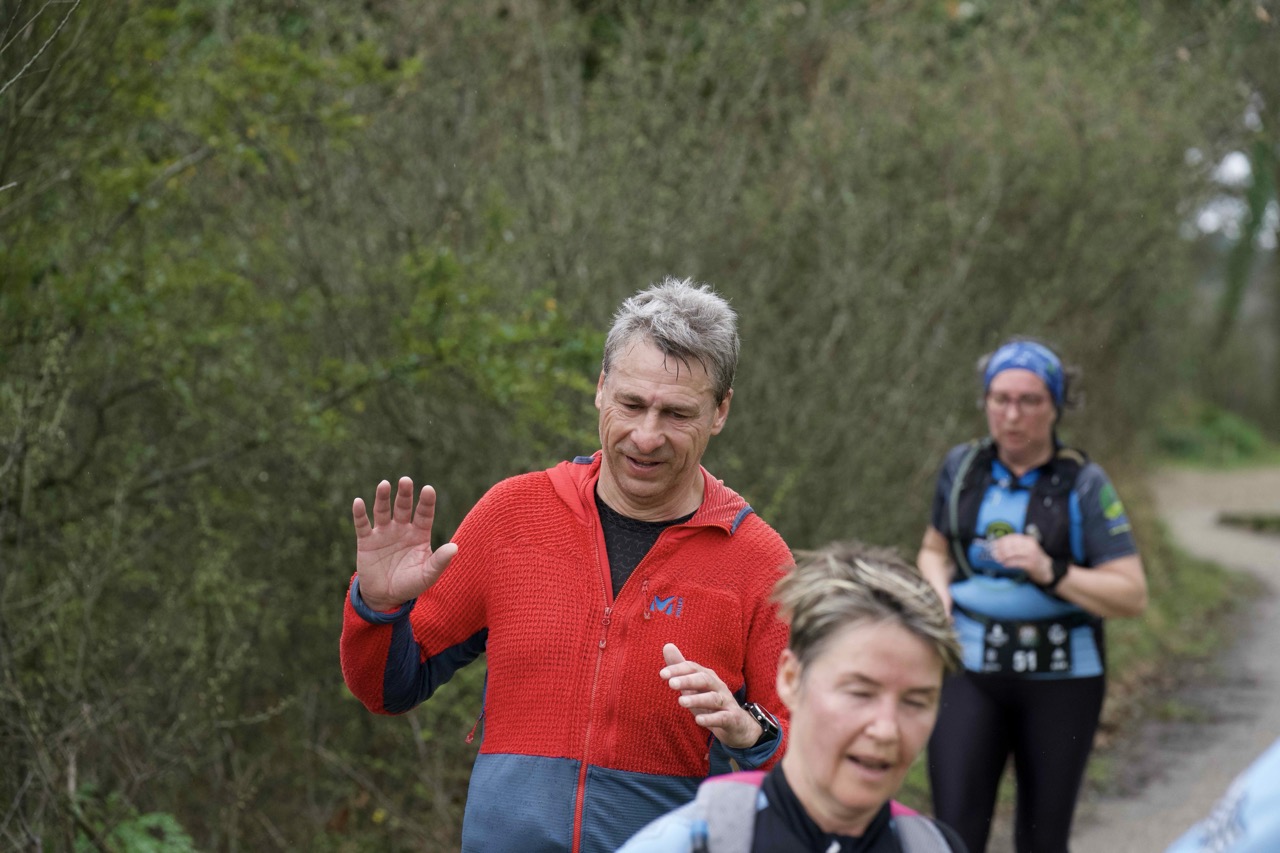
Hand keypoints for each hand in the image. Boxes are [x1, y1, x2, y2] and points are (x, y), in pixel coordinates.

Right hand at [351, 477, 457, 611]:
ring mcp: (383, 533)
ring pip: (383, 511)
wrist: (385, 597)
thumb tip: (455, 547)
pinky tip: (358, 502)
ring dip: (382, 498)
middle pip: (403, 507)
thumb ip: (440, 561)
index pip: (424, 514)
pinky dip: (360, 514)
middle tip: (406, 480)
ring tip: (384, 484)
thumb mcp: (428, 575)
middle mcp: (402, 529)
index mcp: (419, 534)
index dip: (426, 502)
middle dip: (404, 494)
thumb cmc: (410, 584)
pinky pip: (362, 524)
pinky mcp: (366, 541)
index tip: (428, 489)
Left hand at [660, 643, 762, 748]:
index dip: (678, 670)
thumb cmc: (711, 703)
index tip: (662, 674)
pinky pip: (723, 717)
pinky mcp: (732, 719)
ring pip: (713, 698)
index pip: (693, 668)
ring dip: (697, 699)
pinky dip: (711, 718)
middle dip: (688, 680)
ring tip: (681, 701)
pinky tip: (698, 720)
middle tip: (671, 683)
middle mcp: (718, 686)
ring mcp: (727, 702)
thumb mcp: (694, 686)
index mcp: (708, 677)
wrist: (737, 724)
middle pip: (704, 680)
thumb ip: (681, 668)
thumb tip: (667, 646)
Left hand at [988, 533, 1052, 585]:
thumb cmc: (1033, 558)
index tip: (993, 544)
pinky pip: (1017, 563)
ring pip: (1014, 553)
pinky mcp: (1031, 564)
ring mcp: (1031, 555)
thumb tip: (998, 546)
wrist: (1047, 569)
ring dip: (1003, 556)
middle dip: (1001, 549)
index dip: (1001, 540)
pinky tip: (1005, 564)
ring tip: (998, 559)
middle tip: (993, 553)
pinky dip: (1009, 563)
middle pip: (1012, 545)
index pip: (1012, 537)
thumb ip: (1015, 546)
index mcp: (1028, 540)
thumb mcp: (1026, 548)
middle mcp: (1030, 546)